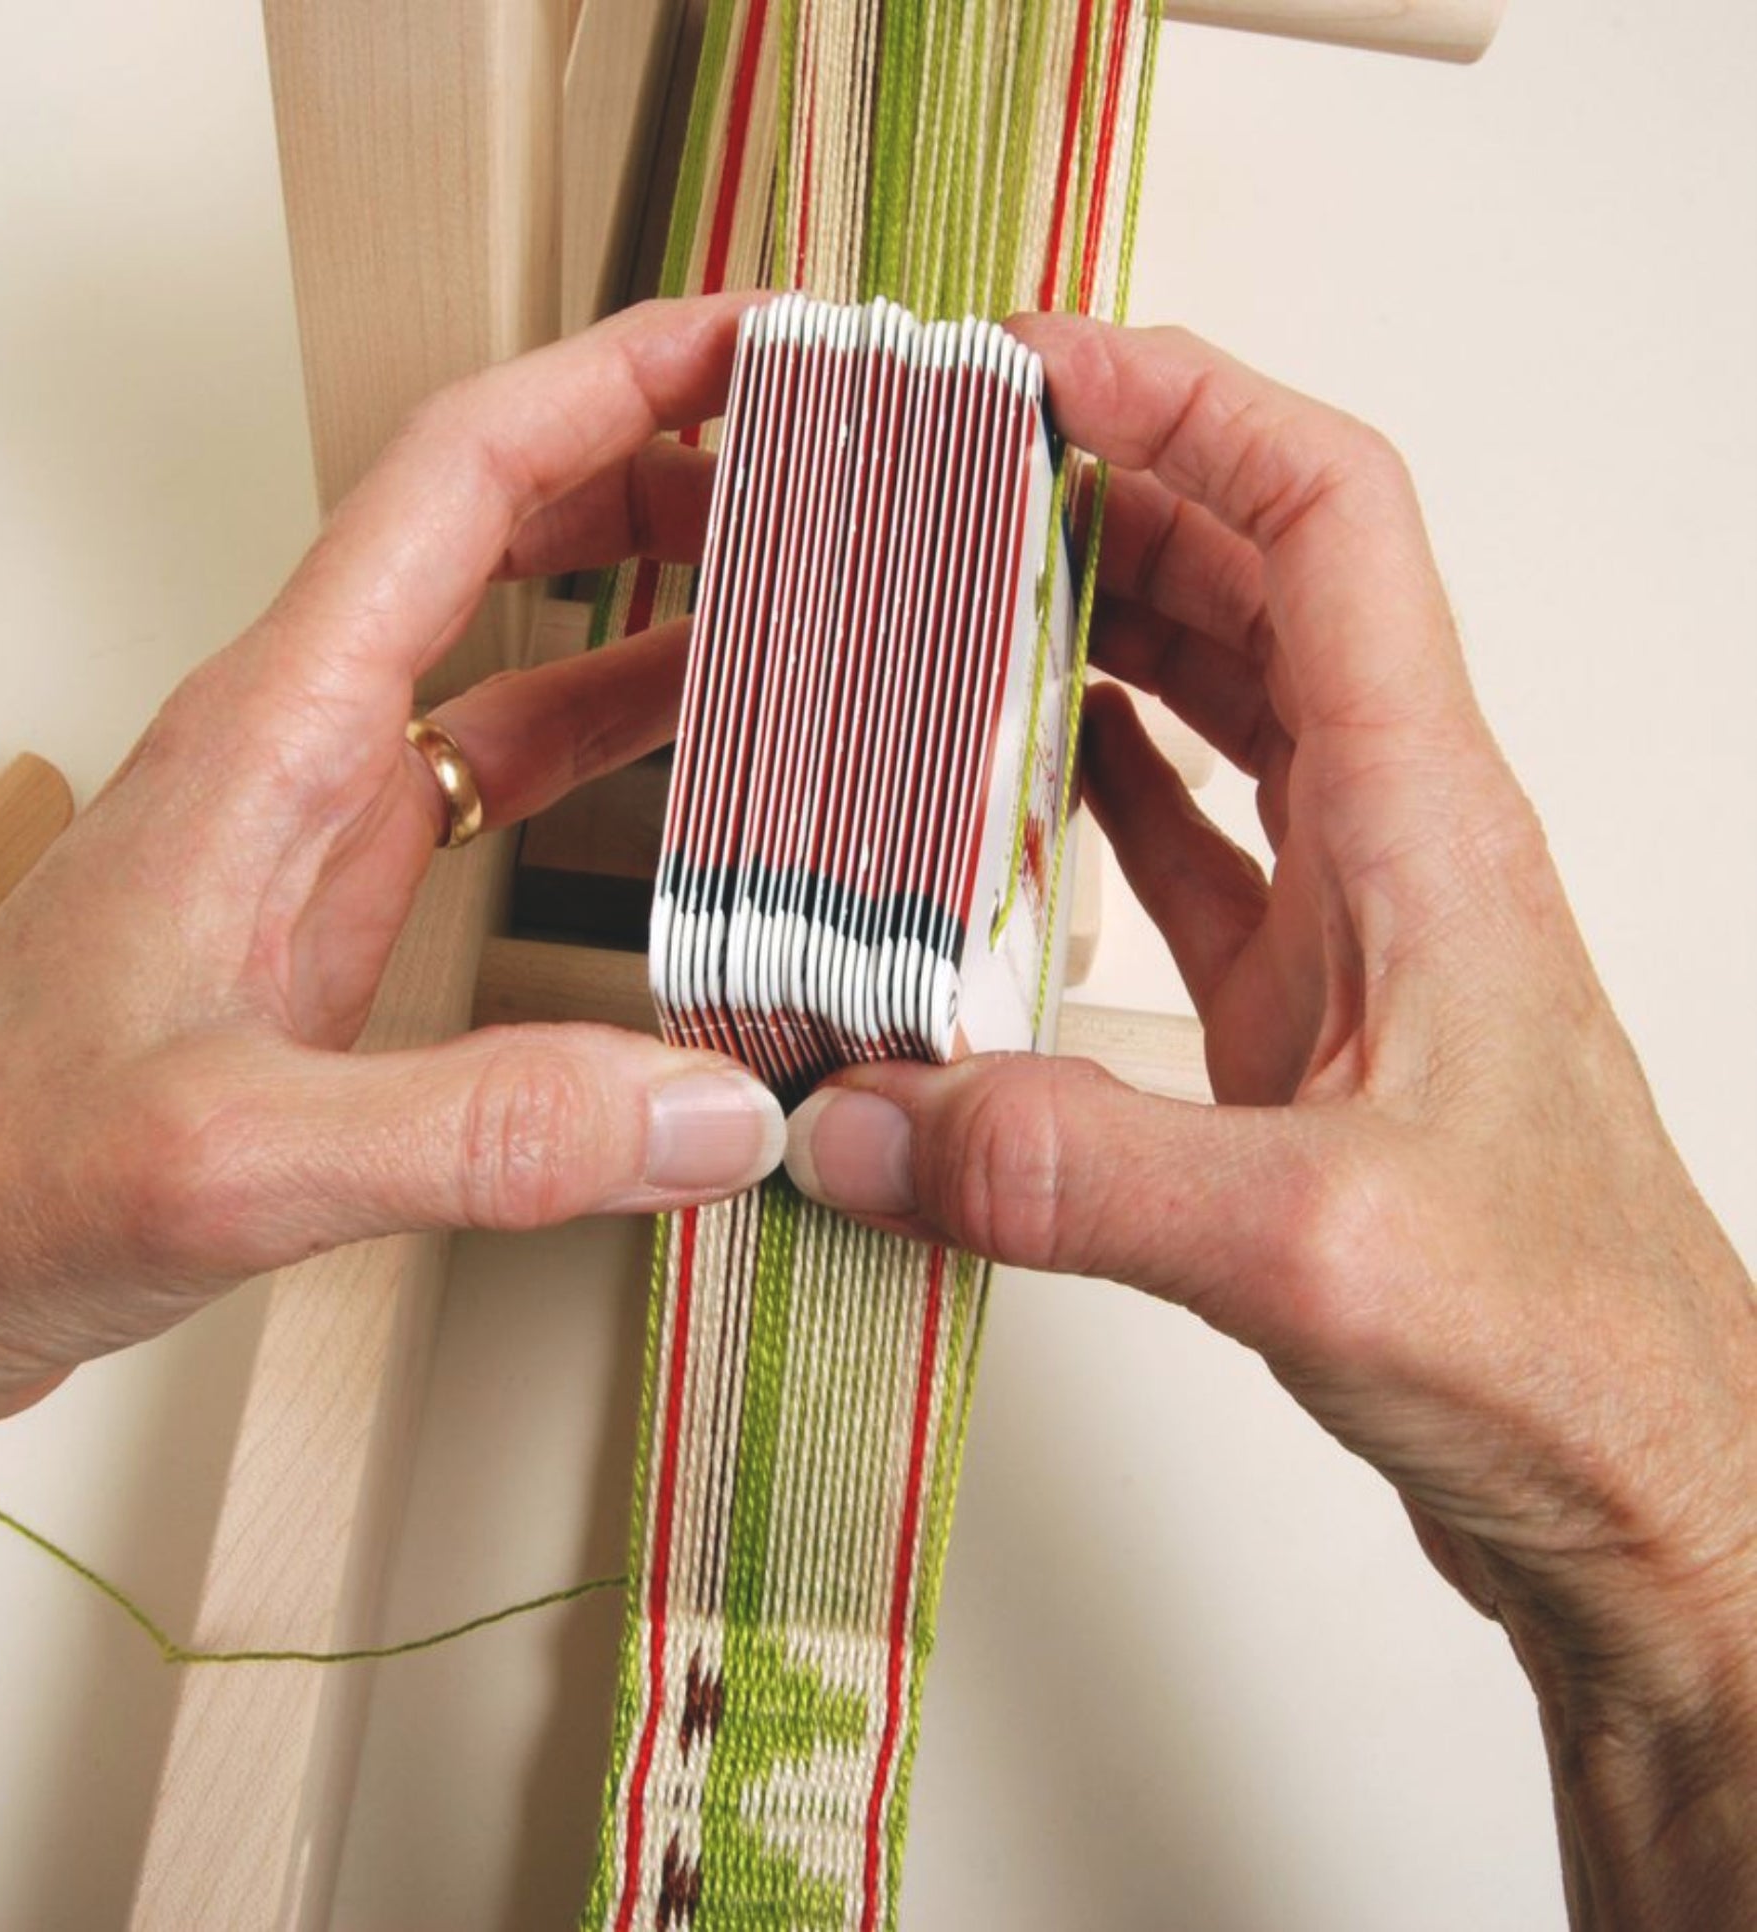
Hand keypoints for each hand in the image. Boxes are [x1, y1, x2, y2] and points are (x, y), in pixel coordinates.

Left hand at [0, 296, 784, 1578]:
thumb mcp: (238, 1158)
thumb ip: (481, 1133)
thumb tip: (708, 1111)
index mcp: (271, 728)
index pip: (458, 479)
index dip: (607, 385)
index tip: (741, 343)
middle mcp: (300, 744)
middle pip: (497, 528)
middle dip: (654, 467)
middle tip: (801, 466)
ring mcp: (323, 822)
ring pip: (511, 650)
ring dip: (643, 601)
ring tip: (783, 592)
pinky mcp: (339, 904)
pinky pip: (502, 779)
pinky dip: (608, 747)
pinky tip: (686, 773)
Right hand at [782, 318, 1755, 1923]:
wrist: (1643, 1481)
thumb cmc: (1571, 1345)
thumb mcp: (1314, 1245)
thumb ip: (1072, 1170)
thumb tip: (861, 1118)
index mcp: (1424, 819)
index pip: (1329, 515)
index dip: (1192, 404)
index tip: (1041, 369)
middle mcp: (1390, 842)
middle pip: (1250, 584)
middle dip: (1104, 497)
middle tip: (944, 485)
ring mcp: (1344, 930)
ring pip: (1214, 707)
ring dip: (1093, 633)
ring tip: (947, 608)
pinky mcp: (1295, 1023)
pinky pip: (1183, 850)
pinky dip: (1091, 793)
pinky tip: (1006, 795)